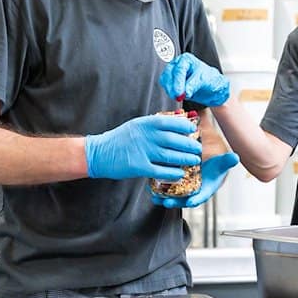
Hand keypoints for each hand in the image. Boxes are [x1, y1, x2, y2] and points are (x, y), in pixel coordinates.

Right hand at [85, 115, 200, 180]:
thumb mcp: (136, 125)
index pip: (172, 122)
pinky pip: (161, 171)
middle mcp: (146, 136)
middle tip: (198, 149)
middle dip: (190, 145)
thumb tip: (175, 124)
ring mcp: (142, 151)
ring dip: (185, 159)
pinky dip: (172, 173)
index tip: (193, 130)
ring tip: (194, 161)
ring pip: (171, 156)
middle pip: (175, 140)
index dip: (185, 126)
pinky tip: (180, 174)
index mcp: (146, 123)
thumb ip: (153, 126)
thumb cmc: (119, 139)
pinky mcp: (138, 167)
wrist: (99, 152)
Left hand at [150, 152, 239, 207]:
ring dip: (164, 198)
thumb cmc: (215, 166)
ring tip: (155, 198)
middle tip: (166, 202)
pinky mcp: (176, 186)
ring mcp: (185, 190)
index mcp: (206, 189)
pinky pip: (168, 190)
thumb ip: (227, 161)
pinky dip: (160, 190)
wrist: (208, 165)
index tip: (190, 202)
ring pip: (174, 197)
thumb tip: (235, 157)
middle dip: (175, 202)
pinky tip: (151, 188)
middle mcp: (195, 192)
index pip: (202, 196)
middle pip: (184, 200)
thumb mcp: (222, 163)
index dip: (196, 199)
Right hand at [159, 53, 229, 106]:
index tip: (179, 93)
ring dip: (170, 90)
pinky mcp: (172, 82)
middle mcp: (178, 64)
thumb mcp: (204, 80)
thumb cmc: (210, 79)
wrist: (212, 88)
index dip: (178, 82)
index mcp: (186, 59)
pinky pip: (166, 86)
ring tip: (179, 97)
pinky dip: (170, 92)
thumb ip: (193, 85)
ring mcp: (173, 73)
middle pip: (168, 74)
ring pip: (165, 80)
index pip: (178, 70)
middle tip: (177, 96)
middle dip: (172, 86)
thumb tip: (185, 92)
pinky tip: (177, 96)